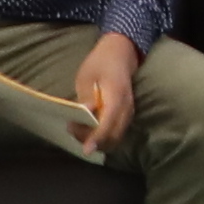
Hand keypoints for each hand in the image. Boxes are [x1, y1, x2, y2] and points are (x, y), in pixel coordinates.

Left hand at [70, 31, 140, 155]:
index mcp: (116, 95)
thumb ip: (86, 96)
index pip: (109, 122)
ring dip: (98, 140)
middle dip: (93, 141)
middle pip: (114, 135)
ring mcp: (129, 111)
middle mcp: (127, 106)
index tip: (86, 150)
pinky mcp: (127, 114)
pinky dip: (104, 136)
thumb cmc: (100, 63)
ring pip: (116, 137)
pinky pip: (117, 132)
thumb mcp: (86, 76)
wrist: (121, 53)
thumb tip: (86, 113)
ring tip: (78, 129)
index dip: (97, 138)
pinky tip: (89, 130)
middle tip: (73, 130)